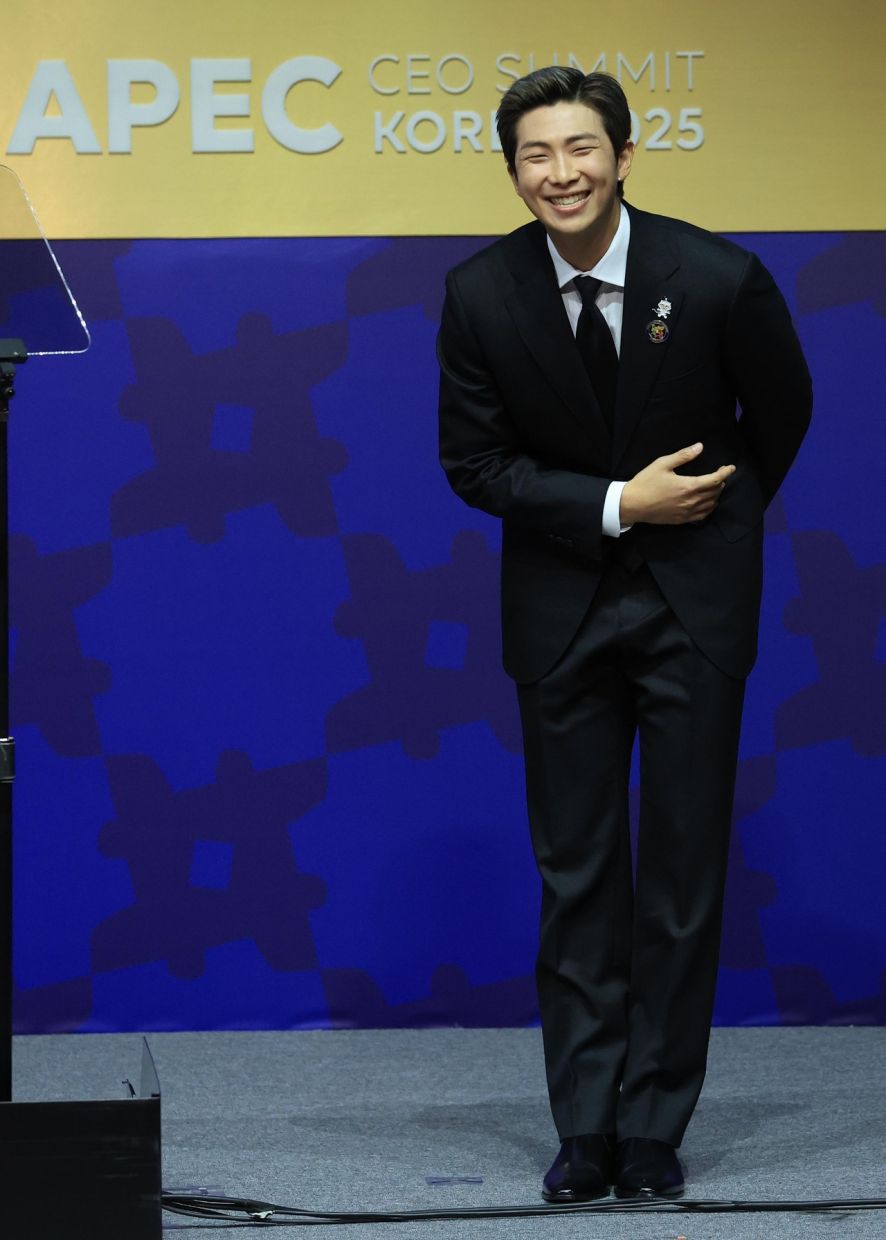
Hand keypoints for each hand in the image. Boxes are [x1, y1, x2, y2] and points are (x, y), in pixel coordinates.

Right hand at [620, 443, 735, 524]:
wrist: (632, 504)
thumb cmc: (646, 482)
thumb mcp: (662, 464)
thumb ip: (683, 456)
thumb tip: (700, 447)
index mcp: (688, 486)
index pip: (715, 479)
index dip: (725, 472)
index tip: (731, 467)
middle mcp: (691, 501)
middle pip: (715, 492)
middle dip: (720, 481)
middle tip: (719, 474)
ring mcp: (687, 512)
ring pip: (711, 504)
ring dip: (716, 494)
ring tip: (715, 487)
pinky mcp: (682, 520)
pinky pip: (702, 515)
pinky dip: (709, 507)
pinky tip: (708, 503)